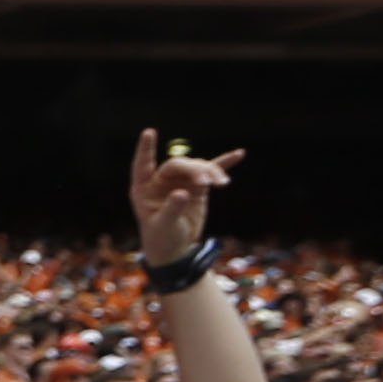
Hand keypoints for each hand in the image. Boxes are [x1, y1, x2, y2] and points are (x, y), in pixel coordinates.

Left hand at [131, 131, 241, 264]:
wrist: (176, 249)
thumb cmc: (162, 238)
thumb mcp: (164, 226)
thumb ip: (171, 209)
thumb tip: (182, 192)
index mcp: (144, 188)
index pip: (143, 164)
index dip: (146, 149)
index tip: (149, 132)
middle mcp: (161, 181)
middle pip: (179, 165)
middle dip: (195, 170)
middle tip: (209, 182)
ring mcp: (180, 181)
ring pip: (197, 168)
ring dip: (211, 172)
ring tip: (223, 184)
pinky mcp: (197, 187)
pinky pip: (211, 172)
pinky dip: (224, 164)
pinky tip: (239, 154)